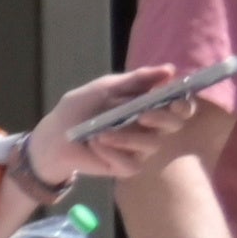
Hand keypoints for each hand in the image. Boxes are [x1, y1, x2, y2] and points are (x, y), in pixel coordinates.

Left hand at [29, 68, 222, 182]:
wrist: (53, 135)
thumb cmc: (79, 109)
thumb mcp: (105, 88)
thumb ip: (136, 79)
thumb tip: (170, 70)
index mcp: (149, 107)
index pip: (179, 106)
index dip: (183, 103)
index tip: (173, 98)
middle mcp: (150, 129)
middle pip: (174, 125)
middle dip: (163, 119)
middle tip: (143, 115)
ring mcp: (139, 150)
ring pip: (153, 145)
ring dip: (127, 137)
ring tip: (101, 133)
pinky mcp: (125, 167)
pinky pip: (131, 164)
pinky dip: (112, 153)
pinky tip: (95, 145)